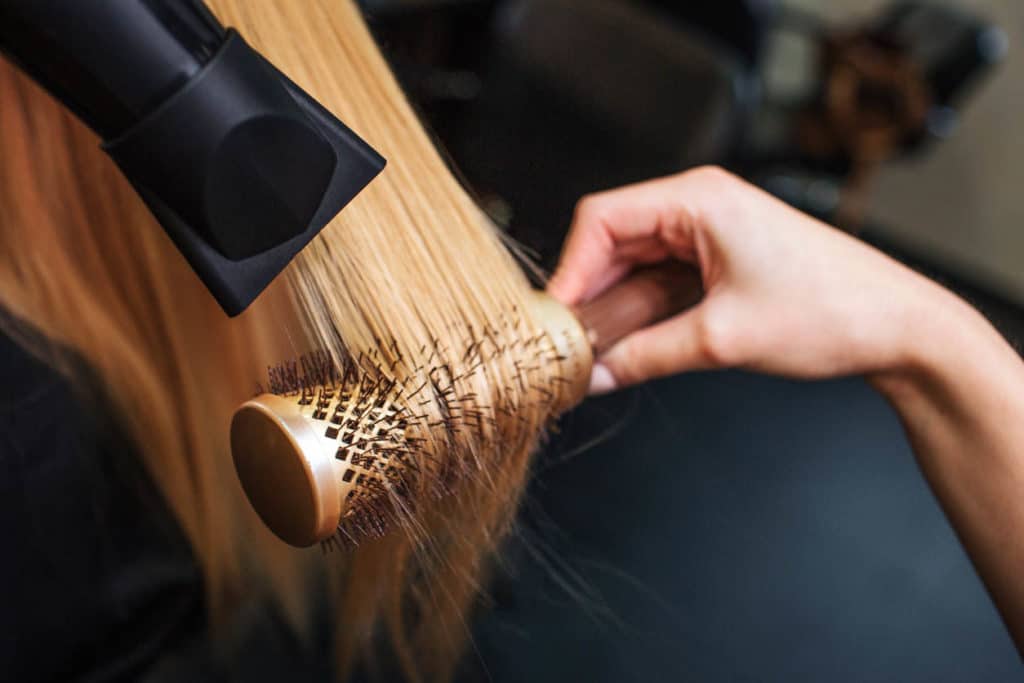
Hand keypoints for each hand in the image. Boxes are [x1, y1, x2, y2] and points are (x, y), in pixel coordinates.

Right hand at [547, 167, 968, 392]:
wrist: (900, 328)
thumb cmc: (831, 312)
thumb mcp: (721, 340)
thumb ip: (647, 357)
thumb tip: (595, 376)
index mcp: (699, 199)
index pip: (602, 219)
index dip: (570, 268)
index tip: (557, 317)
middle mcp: (701, 206)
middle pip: (614, 242)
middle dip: (590, 293)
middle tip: (568, 342)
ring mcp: (712, 233)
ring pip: (636, 266)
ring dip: (616, 307)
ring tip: (593, 353)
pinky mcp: (722, 260)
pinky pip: (663, 281)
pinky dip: (644, 312)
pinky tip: (628, 346)